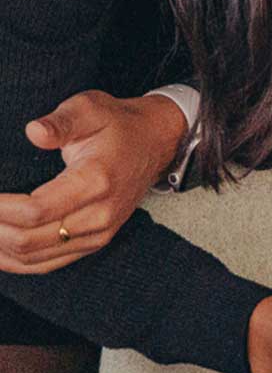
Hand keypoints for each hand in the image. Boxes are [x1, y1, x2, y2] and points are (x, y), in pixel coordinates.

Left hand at [0, 91, 187, 273]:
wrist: (156, 143)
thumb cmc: (117, 124)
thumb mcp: (90, 108)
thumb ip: (62, 121)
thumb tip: (34, 132)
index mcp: (96, 181)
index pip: (35, 211)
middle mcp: (100, 214)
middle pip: (29, 240)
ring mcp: (98, 233)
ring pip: (33, 258)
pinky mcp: (94, 242)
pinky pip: (46, 264)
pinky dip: (13, 262)